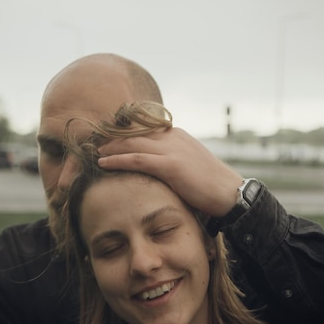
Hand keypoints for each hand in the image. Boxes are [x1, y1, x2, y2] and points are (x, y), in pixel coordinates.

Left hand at [98, 127, 242, 217]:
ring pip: (132, 143)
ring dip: (109, 148)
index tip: (107, 140)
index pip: (144, 130)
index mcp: (177, 136)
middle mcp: (173, 137)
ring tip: (94, 153)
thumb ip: (172, 163)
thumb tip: (158, 173)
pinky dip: (117, 160)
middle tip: (93, 144)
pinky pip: (137, 159)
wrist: (230, 193)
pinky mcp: (170, 165)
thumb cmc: (211, 187)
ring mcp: (171, 149)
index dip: (123, 134)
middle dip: (112, 138)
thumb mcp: (189, 167)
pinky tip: (103, 163)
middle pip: (134, 133)